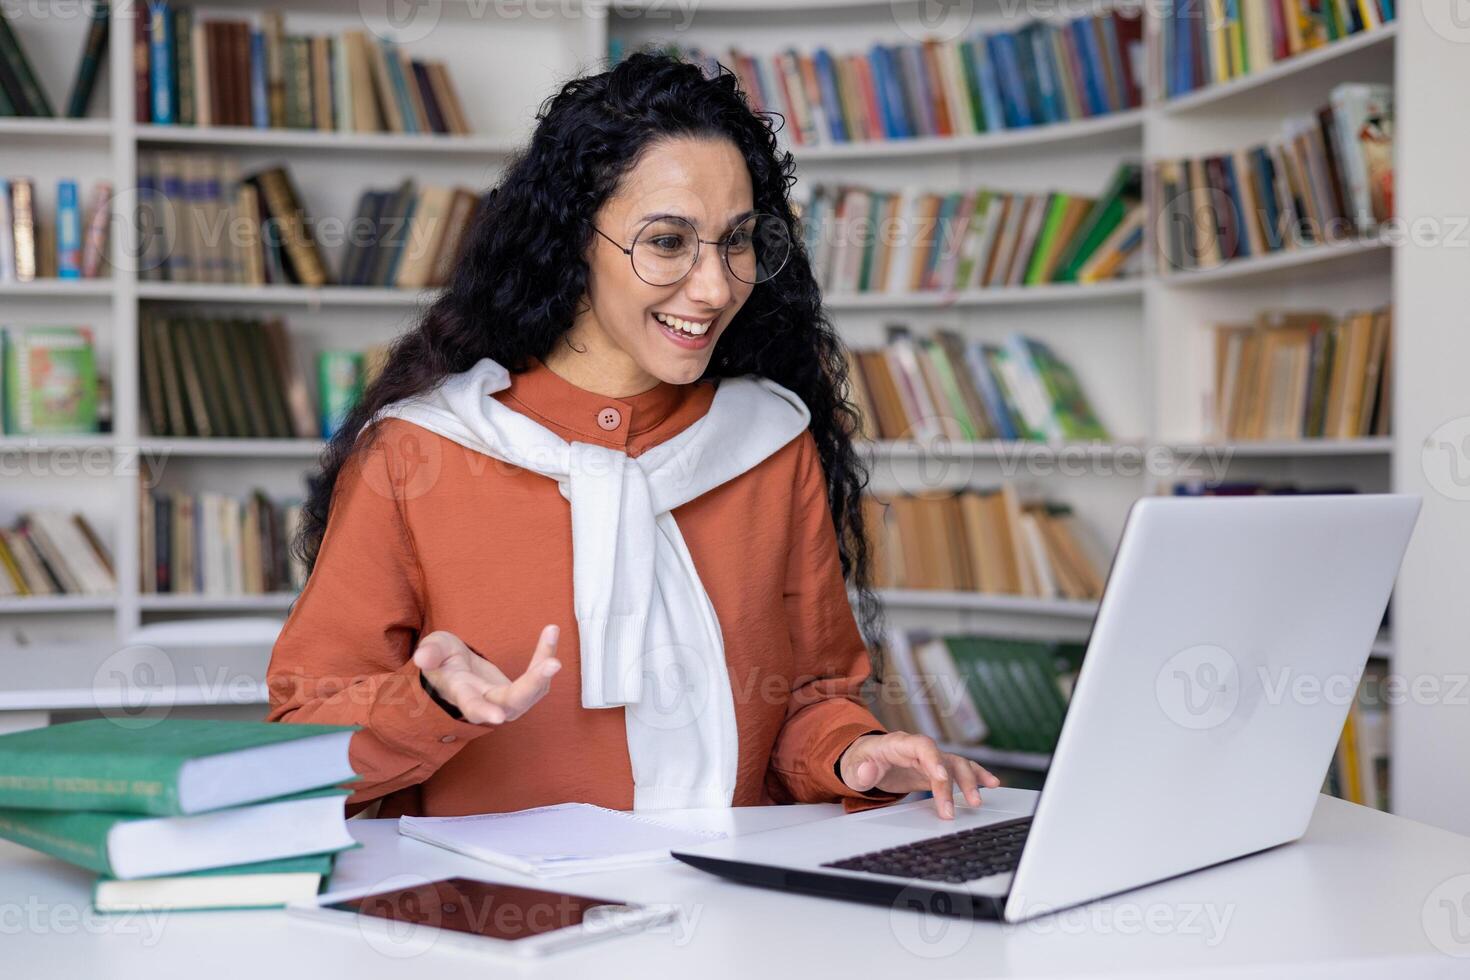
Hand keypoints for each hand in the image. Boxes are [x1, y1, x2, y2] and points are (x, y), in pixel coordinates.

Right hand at [412, 625, 560, 725]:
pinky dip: (546, 654)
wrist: (456, 669)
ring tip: (551, 632)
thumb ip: (430, 653)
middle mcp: (488, 701)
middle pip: (514, 701)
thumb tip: (422, 657)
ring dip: (544, 663)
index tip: (498, 717)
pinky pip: (539, 678)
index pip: (472, 706)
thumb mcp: (434, 650)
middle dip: (533, 684)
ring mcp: (507, 700)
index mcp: (463, 693)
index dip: (484, 711)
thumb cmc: (443, 661)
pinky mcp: (522, 692)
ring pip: (533, 691)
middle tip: (553, 663)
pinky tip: (550, 632)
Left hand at [838, 731, 999, 818]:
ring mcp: (930, 758)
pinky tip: (992, 784)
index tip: (941, 779)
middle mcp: (919, 748)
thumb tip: (869, 770)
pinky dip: (977, 775)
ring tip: (977, 802)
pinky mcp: (936, 769)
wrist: (864, 760)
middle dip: (952, 783)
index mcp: (898, 744)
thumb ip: (861, 771)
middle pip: (943, 758)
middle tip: (951, 811)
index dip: (934, 760)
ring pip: (956, 764)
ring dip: (969, 781)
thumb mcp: (852, 769)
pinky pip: (960, 769)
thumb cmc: (860, 763)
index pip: (922, 746)